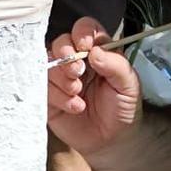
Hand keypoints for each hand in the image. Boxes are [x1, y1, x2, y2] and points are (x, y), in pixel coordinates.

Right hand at [46, 17, 142, 155]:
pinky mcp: (49, 97)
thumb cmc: (123, 109)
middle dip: (66, 56)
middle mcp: (76, 61)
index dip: (81, 33)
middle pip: (60, 42)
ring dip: (61, 79)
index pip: (84, 28)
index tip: (85, 47)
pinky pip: (42, 88)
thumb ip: (116, 64)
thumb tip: (94, 50)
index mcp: (96, 51)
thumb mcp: (129, 85)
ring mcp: (60, 78)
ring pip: (47, 64)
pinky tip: (75, 107)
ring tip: (77, 94)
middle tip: (77, 73)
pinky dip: (58, 97)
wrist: (112, 142)